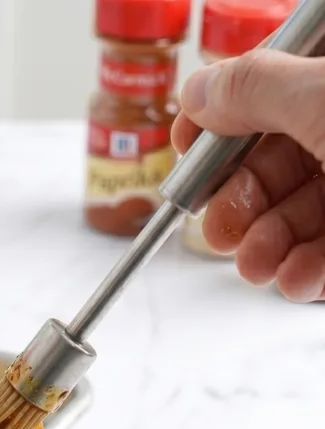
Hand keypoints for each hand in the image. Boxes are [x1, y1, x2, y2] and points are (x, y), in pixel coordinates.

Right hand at [173, 50, 324, 301]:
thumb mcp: (323, 97)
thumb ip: (257, 89)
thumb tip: (200, 92)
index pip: (269, 82)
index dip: (221, 118)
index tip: (185, 146)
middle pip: (280, 155)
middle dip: (240, 201)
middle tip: (218, 229)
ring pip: (303, 208)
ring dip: (268, 244)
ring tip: (256, 266)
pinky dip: (308, 269)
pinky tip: (295, 279)